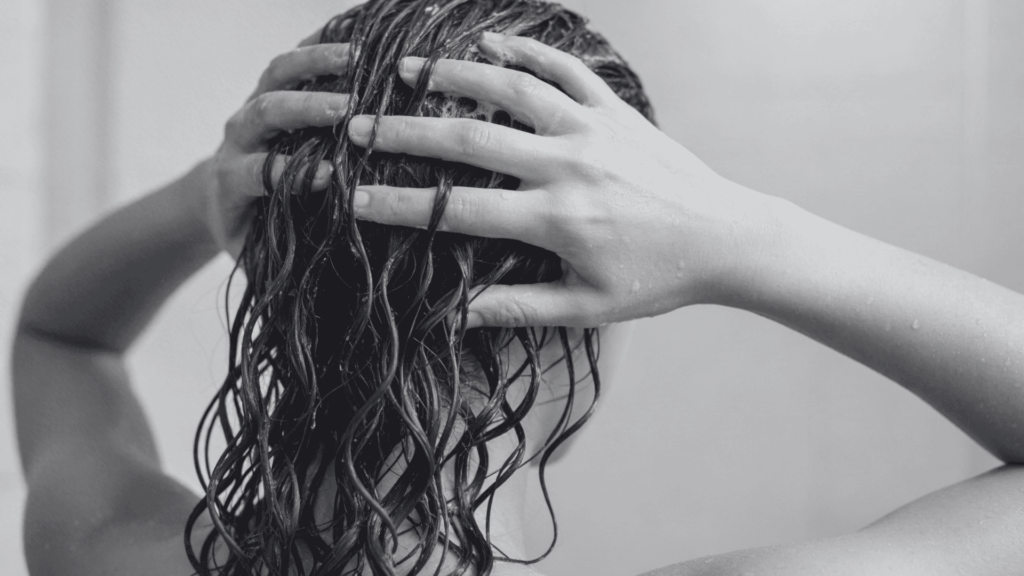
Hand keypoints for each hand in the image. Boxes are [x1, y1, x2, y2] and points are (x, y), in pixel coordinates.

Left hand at [202, 33, 350, 257]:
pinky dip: (319, 40)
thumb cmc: (246, 232)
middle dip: (302, 109)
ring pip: (275, 75)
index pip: (258, 171)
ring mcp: (252, 106)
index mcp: (231, 181)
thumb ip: (278, 266)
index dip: (289, 173)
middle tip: (345, 108)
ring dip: (313, 62)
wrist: (212, 197)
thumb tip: (319, 297)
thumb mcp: (254, 257)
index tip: (330, 178)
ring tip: (357, 56)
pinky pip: (291, 57)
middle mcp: (238, 137)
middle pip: (264, 113)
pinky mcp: (267, 87)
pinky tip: (356, 31)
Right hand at [347, 32, 781, 327]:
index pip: (460, 210)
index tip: (355, 199)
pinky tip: (489, 43)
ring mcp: (594, 130)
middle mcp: (569, 166)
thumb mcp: (588, 307)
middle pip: (472, 140)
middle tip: (359, 127)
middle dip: (407, 133)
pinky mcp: (617, 111)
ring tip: (409, 70)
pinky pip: (568, 70)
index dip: (401, 206)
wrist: (726, 238)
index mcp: (556, 219)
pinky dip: (527, 52)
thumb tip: (458, 314)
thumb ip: (521, 307)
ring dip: (456, 75)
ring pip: (514, 91)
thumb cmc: (656, 279)